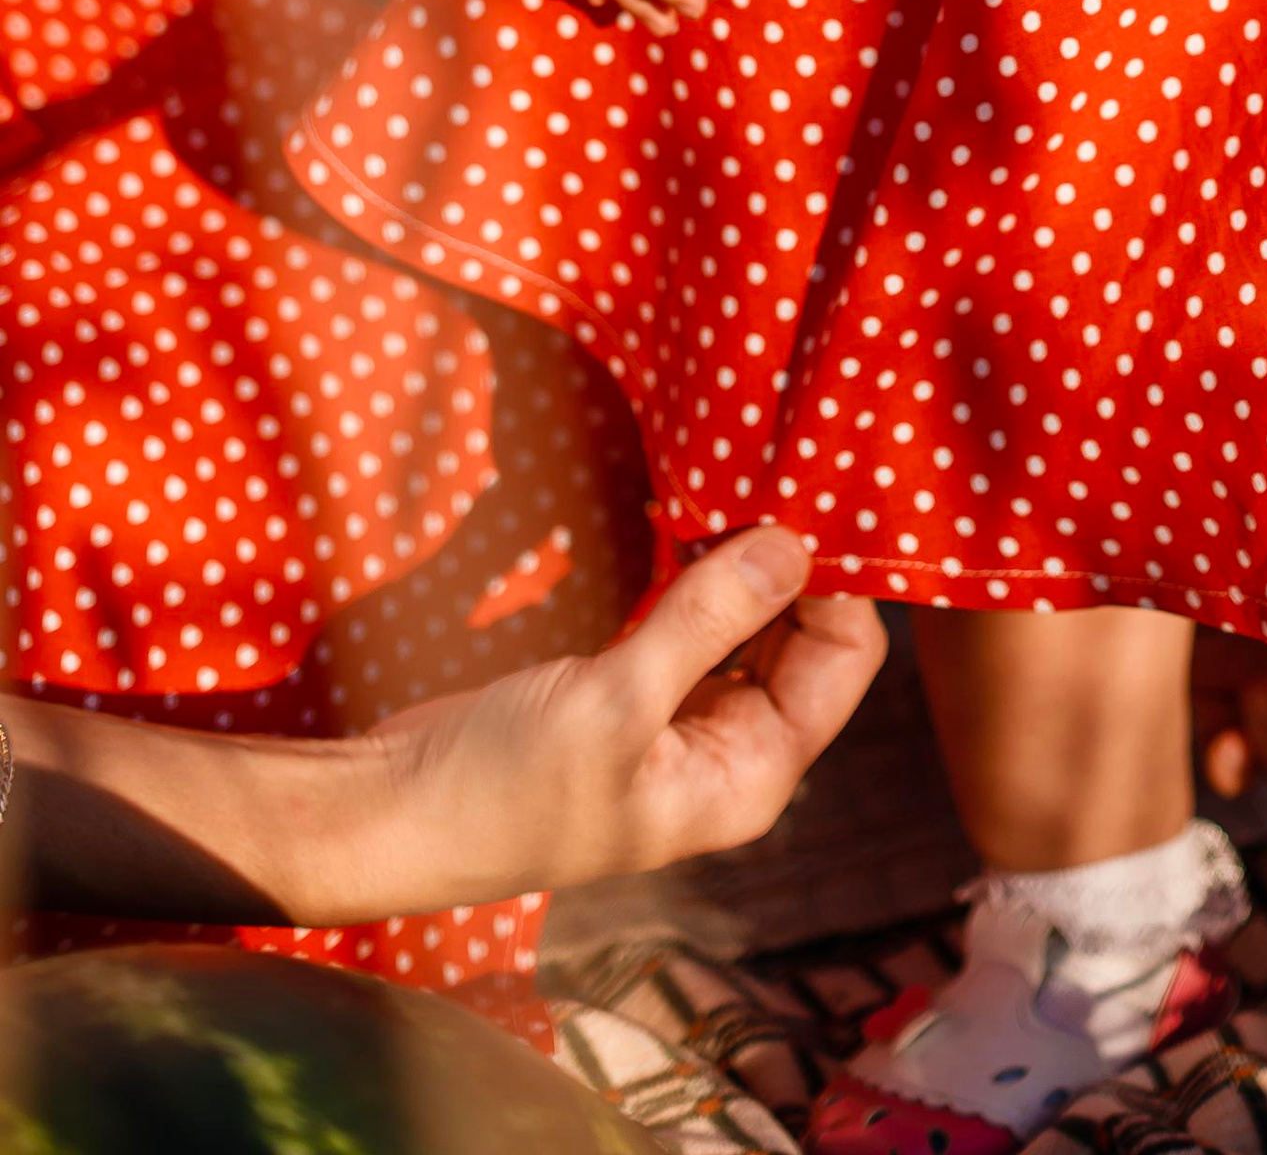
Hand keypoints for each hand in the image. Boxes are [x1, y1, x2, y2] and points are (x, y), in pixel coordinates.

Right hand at [357, 526, 883, 911]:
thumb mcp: (614, 701)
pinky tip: (689, 522)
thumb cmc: (505, 785)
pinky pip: (698, 621)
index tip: (806, 498)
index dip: (837, 579)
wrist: (400, 814)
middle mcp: (731, 750)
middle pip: (806, 636)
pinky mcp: (637, 693)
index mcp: (751, 774)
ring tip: (736, 484)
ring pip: (751, 622)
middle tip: (773, 473)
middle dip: (794, 562)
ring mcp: (683, 722)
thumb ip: (706, 621)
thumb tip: (793, 548)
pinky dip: (700, 574)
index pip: (844, 658)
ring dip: (746, 560)